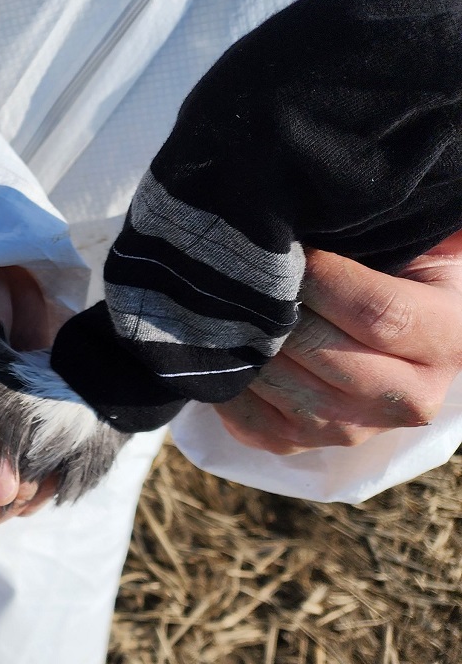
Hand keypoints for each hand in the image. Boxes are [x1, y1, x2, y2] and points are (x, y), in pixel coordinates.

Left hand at [215, 230, 461, 453]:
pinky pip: (253, 422)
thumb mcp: (414, 249)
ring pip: (285, 390)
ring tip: (230, 307)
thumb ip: (385, 236)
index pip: (377, 314)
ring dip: (249, 345)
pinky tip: (224, 350)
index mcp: (449, 340)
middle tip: (247, 275)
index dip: (323, 279)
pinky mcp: (305, 446)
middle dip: (277, 310)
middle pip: (322, 353)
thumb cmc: (396, 273)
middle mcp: (411, 399)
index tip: (292, 250)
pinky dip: (230, 385)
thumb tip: (327, 217)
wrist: (386, 335)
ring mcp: (356, 430)